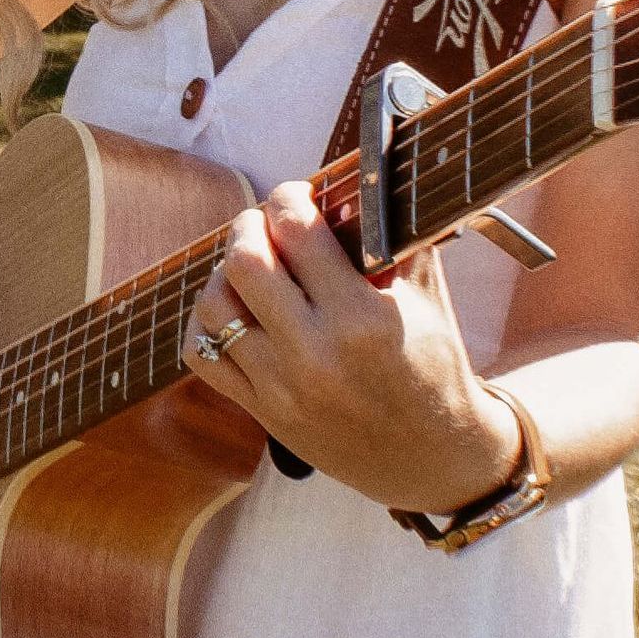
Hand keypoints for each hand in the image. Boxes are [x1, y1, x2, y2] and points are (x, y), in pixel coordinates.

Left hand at [180, 181, 521, 513]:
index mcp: (363, 319)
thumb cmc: (436, 367)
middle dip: (249, 226)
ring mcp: (282, 389)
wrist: (433, 458)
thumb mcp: (427, 298)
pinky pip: (202, 356)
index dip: (288, 197)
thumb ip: (392, 239)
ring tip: (248, 265)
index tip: (295, 194)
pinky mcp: (263, 414)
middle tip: (264, 222)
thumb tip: (365, 179)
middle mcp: (316, 354)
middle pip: (245, 262)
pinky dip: (206, 323)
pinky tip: (231, 308)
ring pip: (213, 307)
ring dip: (224, 273)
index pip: (298, 231)